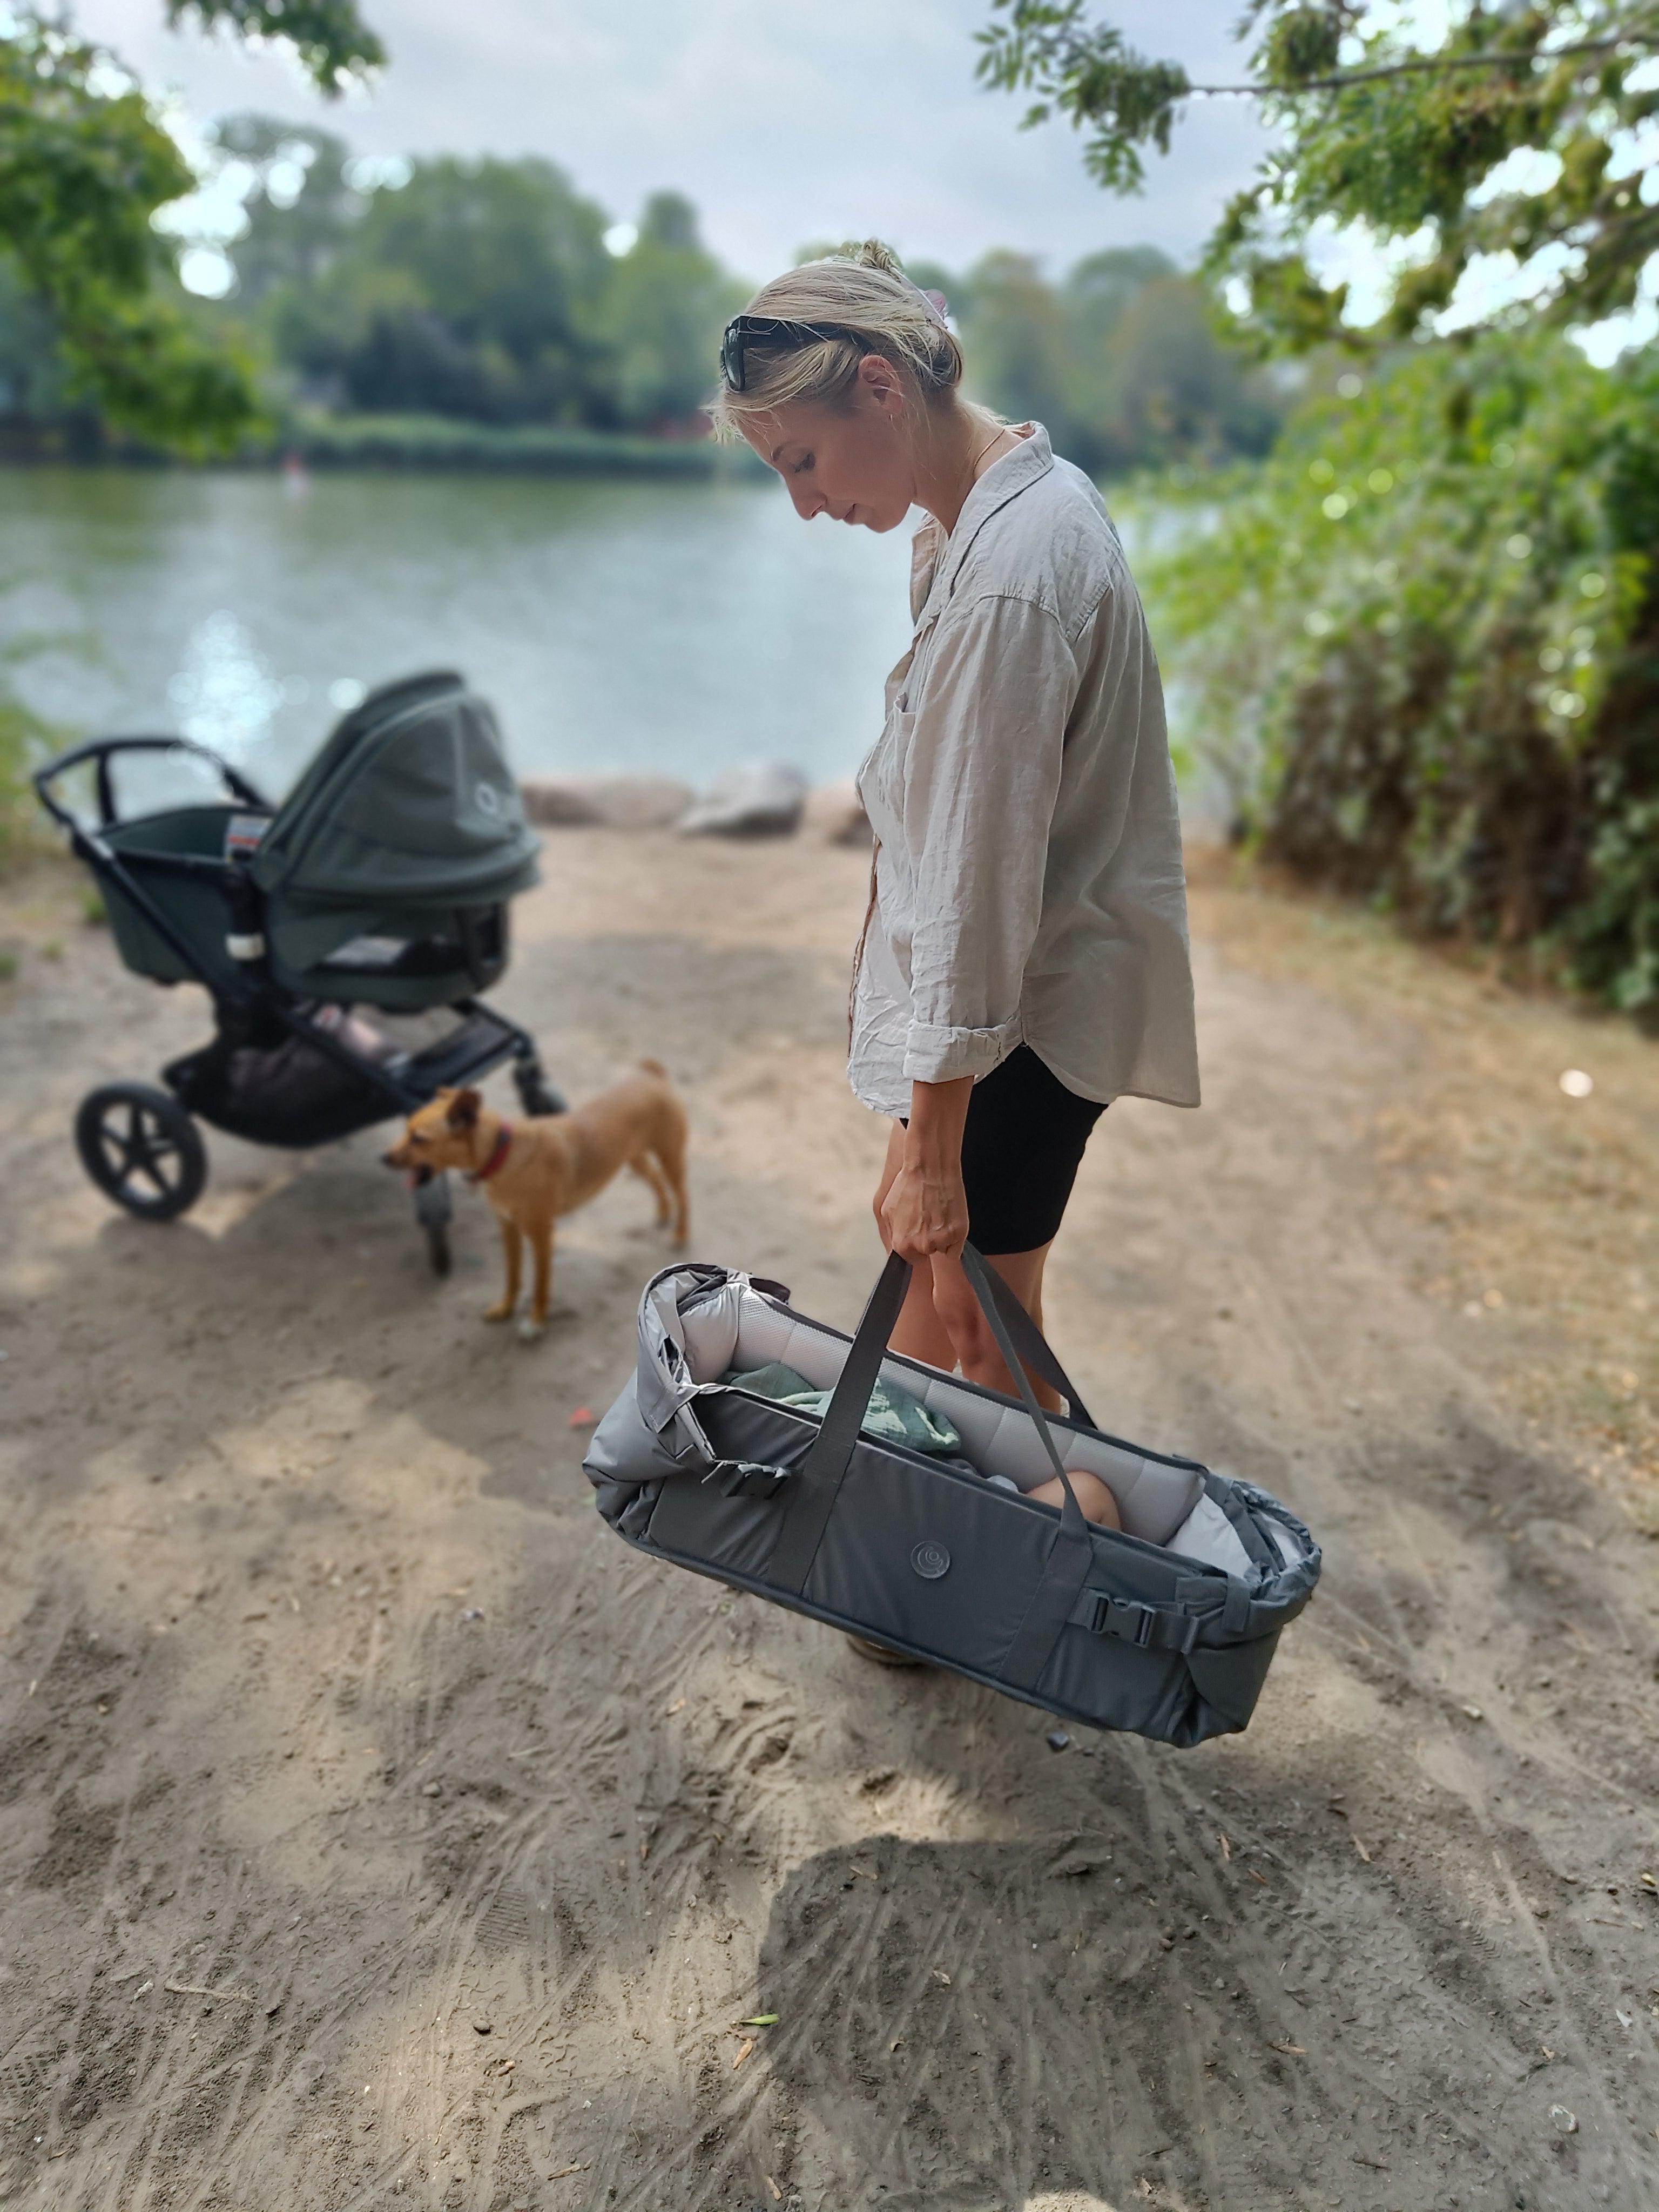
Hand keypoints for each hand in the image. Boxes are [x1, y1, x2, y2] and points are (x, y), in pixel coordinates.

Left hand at [876, 1074, 973, 1267]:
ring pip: (943, 1250)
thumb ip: (891, 1236)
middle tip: (928, 1218)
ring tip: (939, 1214)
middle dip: (927, 1241)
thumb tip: (894, 1253)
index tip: (917, 1230)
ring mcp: (942, 1241)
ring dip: (942, 1238)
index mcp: (902, 1244)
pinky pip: (957, 1248)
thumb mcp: (887, 1212)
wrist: (930, 1168)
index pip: (910, 1259)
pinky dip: (955, 1238)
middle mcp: (922, 1246)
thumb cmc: (907, 1186)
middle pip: (927, 1254)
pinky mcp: (960, 1233)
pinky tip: (949, 1219)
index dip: (913, 1245)